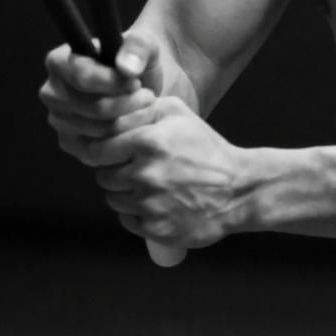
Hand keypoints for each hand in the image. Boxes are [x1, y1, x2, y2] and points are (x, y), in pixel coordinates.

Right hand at [39, 33, 163, 165]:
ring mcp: (59, 119)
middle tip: (148, 96)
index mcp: (59, 61)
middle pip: (93, 108)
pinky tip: (139, 123)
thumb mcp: (145, 43)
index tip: (137, 81)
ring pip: (99, 130)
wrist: (143, 82)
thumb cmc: (139, 58)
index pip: (83, 76)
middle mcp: (52, 92)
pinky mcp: (70, 143)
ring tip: (147, 106)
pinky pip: (98, 150)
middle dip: (128, 103)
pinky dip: (125, 139)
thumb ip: (138, 47)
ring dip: (132, 120)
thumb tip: (126, 69)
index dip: (115, 82)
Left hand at [93, 97, 246, 249]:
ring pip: (114, 199)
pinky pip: (127, 219)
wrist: (238, 189)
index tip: (112, 152)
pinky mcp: (154, 228)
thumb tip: (118, 109)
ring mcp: (149, 204)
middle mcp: (145, 174)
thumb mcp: (182, 115)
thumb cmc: (208, 149)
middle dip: (116, 171)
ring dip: (125, 192)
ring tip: (151, 185)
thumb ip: (147, 107)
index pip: (97, 150)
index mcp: (149, 142)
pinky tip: (157, 202)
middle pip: (103, 176)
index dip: (103, 150)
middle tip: (137, 168)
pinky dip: (137, 212)